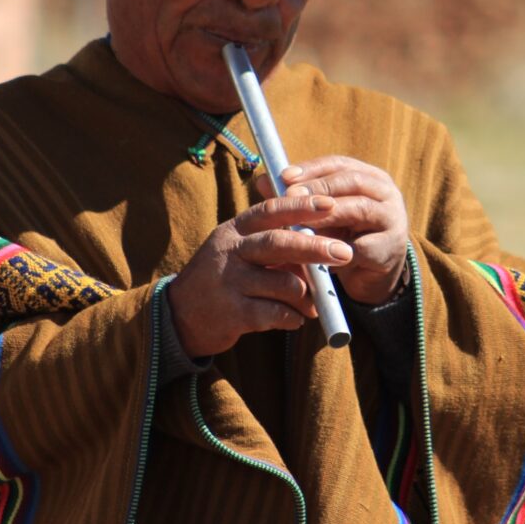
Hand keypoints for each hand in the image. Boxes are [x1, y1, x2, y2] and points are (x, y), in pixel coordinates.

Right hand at [166, 193, 352, 356]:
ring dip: (306, 294)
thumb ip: (275, 246)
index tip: (330, 204)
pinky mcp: (231, 313)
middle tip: (344, 253)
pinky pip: (275, 314)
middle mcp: (230, 251)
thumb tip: (320, 250)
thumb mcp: (241, 252)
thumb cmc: (224, 278)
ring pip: (283, 283)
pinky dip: (292, 317)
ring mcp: (229, 282)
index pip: (271, 211)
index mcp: (235, 229)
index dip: (301, 206)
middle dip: (316, 248)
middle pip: (279, 244)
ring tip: (313, 303)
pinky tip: (294, 319)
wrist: (180, 316)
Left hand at [258, 156, 408, 305]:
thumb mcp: (320, 214)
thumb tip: (262, 181)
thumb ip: (297, 197)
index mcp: (369, 177)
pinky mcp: (389, 250)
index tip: (285, 176)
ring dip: (328, 214)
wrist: (371, 275)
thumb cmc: (343, 236)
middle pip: (352, 181)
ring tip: (300, 221)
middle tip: (289, 196)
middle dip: (319, 187)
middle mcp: (386, 193)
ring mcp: (392, 220)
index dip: (312, 168)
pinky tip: (315, 255)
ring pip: (360, 209)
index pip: (339, 164)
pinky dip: (337, 250)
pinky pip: (362, 247)